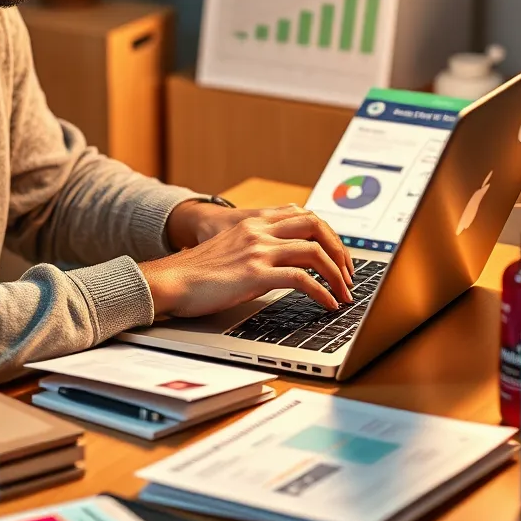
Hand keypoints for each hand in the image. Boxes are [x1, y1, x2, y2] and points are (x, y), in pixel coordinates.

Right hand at [142, 207, 353, 318]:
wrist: (171, 280)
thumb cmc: (197, 271)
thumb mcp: (231, 248)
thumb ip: (255, 247)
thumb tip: (282, 264)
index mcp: (254, 222)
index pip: (305, 216)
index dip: (329, 234)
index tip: (339, 256)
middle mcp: (259, 231)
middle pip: (316, 227)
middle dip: (340, 251)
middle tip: (349, 274)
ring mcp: (258, 251)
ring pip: (314, 251)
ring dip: (337, 274)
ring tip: (344, 293)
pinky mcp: (255, 274)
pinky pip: (302, 279)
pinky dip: (322, 292)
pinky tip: (327, 304)